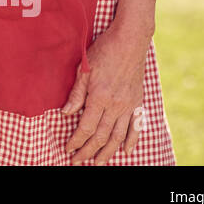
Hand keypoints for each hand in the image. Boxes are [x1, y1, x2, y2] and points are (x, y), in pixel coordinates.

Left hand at [61, 22, 149, 164]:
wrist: (130, 41)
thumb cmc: (103, 51)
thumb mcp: (84, 70)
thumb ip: (76, 94)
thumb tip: (66, 114)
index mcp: (100, 97)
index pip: (86, 128)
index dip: (76, 141)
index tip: (68, 150)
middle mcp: (116, 105)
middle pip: (101, 136)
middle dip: (88, 151)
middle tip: (78, 161)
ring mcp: (129, 105)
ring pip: (118, 136)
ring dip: (108, 152)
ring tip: (99, 162)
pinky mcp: (138, 101)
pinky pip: (136, 126)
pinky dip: (132, 140)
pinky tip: (127, 151)